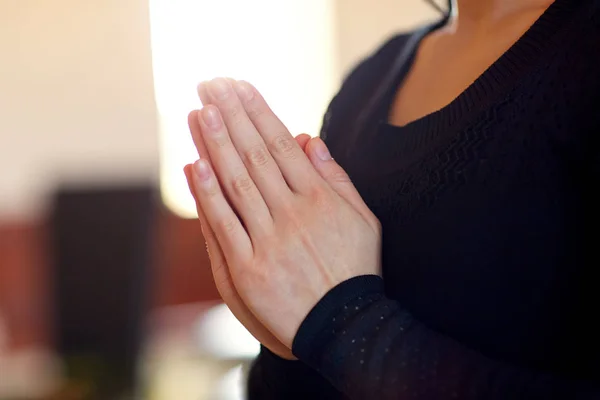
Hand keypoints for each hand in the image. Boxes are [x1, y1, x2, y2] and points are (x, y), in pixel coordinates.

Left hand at [188, 78, 380, 347]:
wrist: (347, 326)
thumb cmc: (355, 270)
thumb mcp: (362, 219)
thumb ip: (337, 178)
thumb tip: (310, 139)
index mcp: (320, 198)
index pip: (282, 144)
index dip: (257, 112)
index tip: (239, 87)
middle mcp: (293, 213)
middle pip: (255, 155)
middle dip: (231, 116)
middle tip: (210, 85)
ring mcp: (268, 241)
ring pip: (236, 182)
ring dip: (215, 144)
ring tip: (199, 111)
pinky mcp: (249, 269)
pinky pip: (224, 225)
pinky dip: (207, 194)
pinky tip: (195, 164)